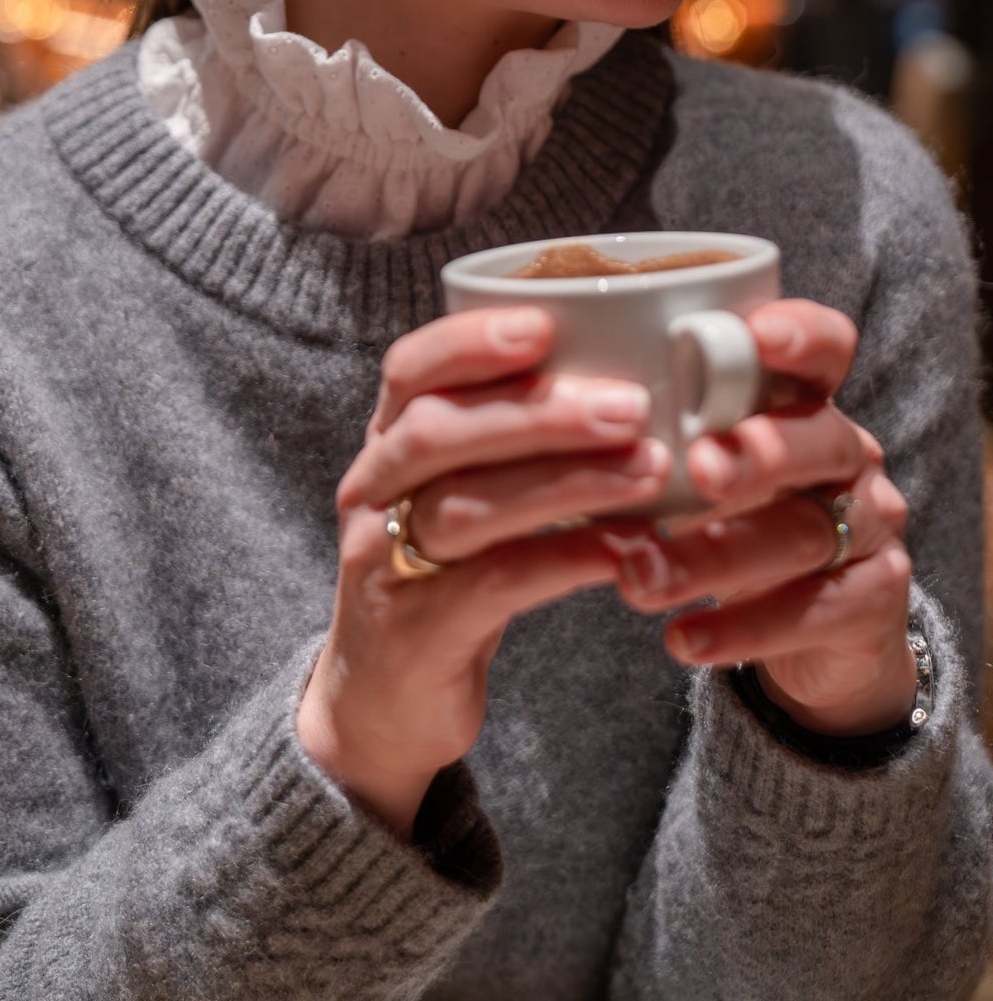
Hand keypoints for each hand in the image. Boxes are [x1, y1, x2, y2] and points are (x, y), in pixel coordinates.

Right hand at [296, 306, 670, 834]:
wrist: (383, 700)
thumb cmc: (452, 570)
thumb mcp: (466, 490)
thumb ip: (516, 437)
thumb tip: (634, 373)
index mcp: (388, 441)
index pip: (410, 369)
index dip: (472, 341)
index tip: (546, 323)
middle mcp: (372, 492)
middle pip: (440, 430)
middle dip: (538, 411)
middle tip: (631, 405)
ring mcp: (383, 563)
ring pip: (465, 507)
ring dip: (565, 483)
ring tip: (650, 471)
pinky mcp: (414, 633)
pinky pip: (491, 586)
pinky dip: (562, 561)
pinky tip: (624, 551)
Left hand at [600, 299, 917, 737]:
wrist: (809, 625)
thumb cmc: (727, 514)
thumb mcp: (696, 465)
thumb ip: (658, 431)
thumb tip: (555, 402)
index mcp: (805, 400)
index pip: (826, 348)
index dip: (801, 335)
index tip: (756, 335)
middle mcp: (848, 453)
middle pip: (820, 440)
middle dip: (758, 454)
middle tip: (699, 468)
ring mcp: (869, 527)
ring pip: (804, 532)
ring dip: (717, 556)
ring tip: (638, 579)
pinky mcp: (875, 602)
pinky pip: (817, 611)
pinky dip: (744, 627)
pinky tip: (683, 639)